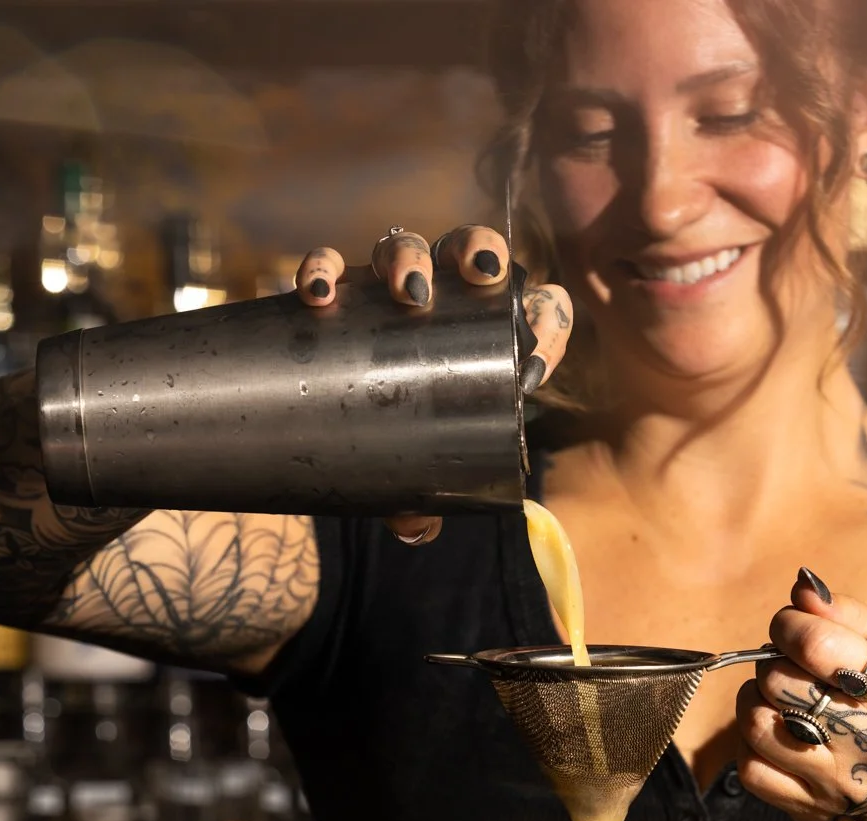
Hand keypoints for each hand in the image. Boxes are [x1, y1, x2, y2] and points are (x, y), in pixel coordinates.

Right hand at [293, 226, 574, 546]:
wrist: (334, 419)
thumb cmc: (403, 436)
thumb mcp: (421, 466)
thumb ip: (424, 493)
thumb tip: (416, 528)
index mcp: (487, 330)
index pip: (539, 307)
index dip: (548, 324)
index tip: (533, 370)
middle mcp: (444, 296)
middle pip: (474, 250)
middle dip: (478, 254)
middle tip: (477, 283)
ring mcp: (389, 286)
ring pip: (405, 246)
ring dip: (409, 259)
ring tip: (408, 291)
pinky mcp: (337, 290)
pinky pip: (328, 264)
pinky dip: (322, 269)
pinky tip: (318, 294)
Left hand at [736, 570, 866, 820]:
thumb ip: (851, 616)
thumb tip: (801, 588)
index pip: (816, 644)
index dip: (789, 624)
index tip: (791, 626)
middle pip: (780, 681)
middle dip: (774, 661)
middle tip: (790, 664)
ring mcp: (837, 779)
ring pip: (756, 724)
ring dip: (756, 699)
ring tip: (779, 696)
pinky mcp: (811, 809)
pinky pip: (751, 768)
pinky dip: (751, 743)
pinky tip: (775, 732)